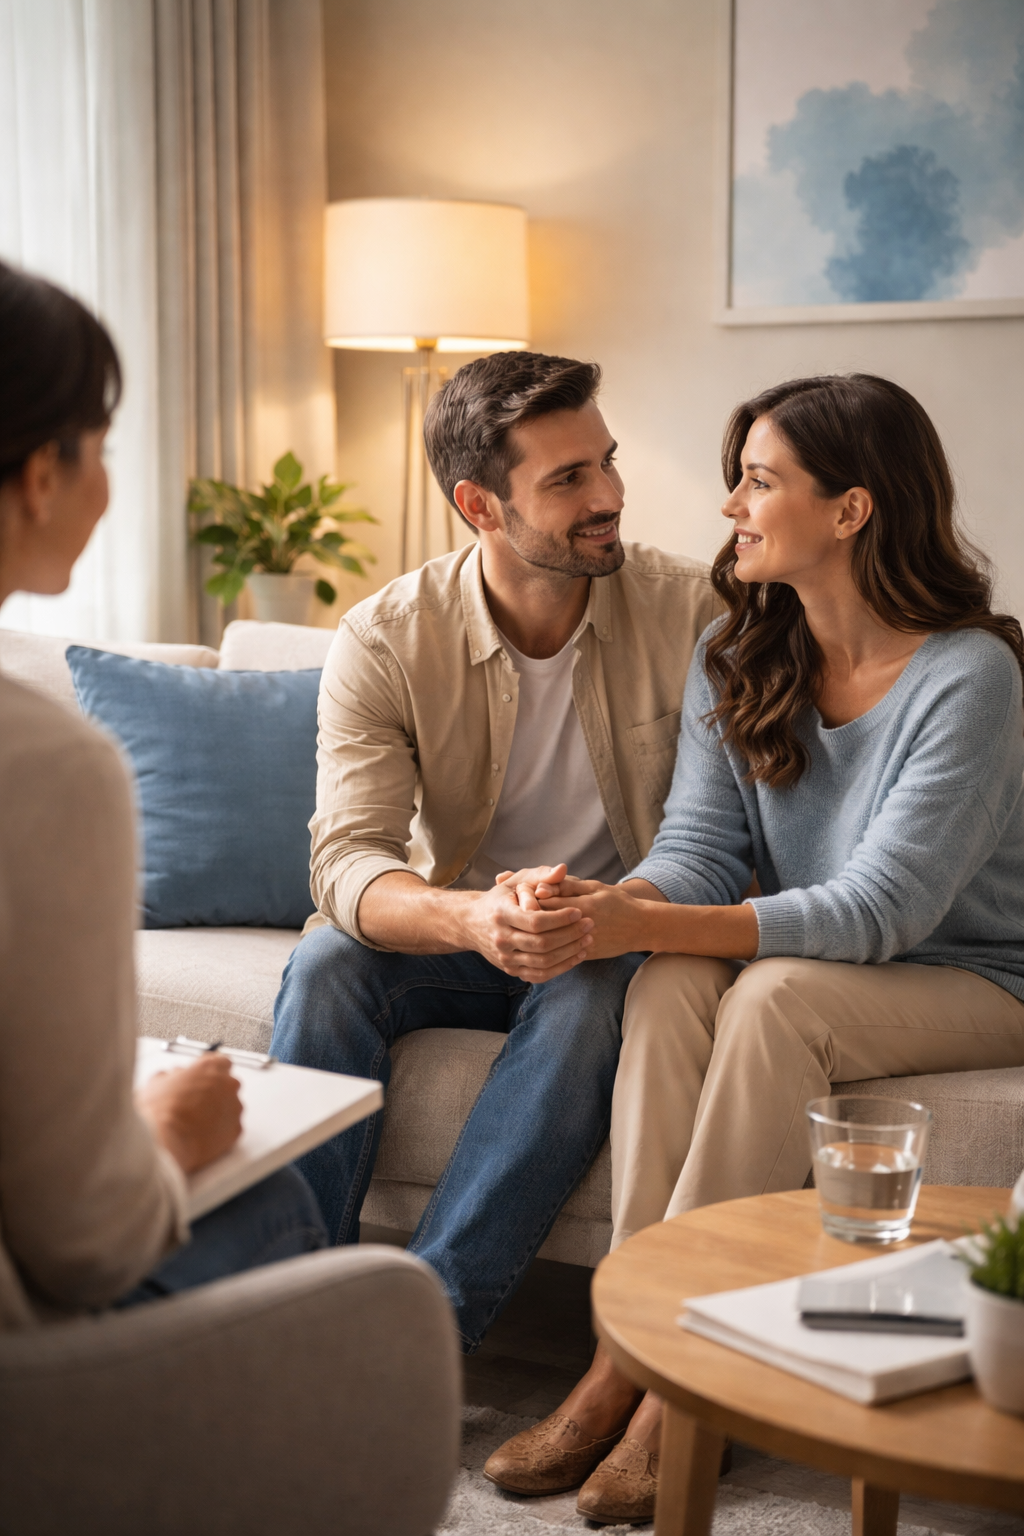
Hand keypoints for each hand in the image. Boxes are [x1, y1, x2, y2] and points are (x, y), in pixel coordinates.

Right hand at [136, 1054, 242, 1174]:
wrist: (165, 1140)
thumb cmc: (159, 1110)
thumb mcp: (157, 1083)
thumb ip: (173, 1077)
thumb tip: (174, 1079)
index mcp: (211, 1067)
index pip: (220, 1061)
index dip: (209, 1072)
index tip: (202, 1078)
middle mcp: (228, 1084)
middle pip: (228, 1084)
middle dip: (215, 1092)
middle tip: (197, 1103)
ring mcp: (234, 1107)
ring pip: (231, 1107)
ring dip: (219, 1112)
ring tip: (197, 1123)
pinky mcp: (236, 1130)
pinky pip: (232, 1127)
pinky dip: (221, 1131)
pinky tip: (204, 1135)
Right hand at [459, 863, 593, 981]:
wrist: (472, 923)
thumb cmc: (501, 898)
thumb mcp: (516, 881)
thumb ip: (541, 874)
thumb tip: (563, 869)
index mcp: (501, 914)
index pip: (535, 921)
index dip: (560, 918)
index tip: (579, 911)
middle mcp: (500, 938)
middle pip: (542, 944)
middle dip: (570, 935)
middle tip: (589, 925)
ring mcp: (504, 957)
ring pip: (543, 962)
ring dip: (570, 952)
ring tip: (587, 939)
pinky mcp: (510, 970)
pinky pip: (539, 975)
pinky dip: (561, 968)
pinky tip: (576, 956)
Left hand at [536, 880, 653, 958]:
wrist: (641, 927)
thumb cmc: (617, 902)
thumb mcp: (594, 887)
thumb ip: (567, 886)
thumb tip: (540, 887)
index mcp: (582, 906)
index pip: (544, 904)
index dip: (530, 900)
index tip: (526, 897)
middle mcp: (581, 927)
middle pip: (543, 925)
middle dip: (530, 919)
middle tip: (524, 913)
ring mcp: (583, 944)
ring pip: (549, 943)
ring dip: (538, 934)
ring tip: (533, 926)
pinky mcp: (585, 955)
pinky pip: (560, 955)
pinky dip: (550, 947)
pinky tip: (545, 939)